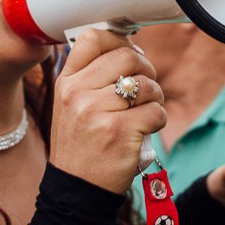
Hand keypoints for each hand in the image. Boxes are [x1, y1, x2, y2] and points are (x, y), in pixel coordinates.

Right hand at [49, 28, 165, 193]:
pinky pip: (156, 111)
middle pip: (127, 56)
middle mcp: (78, 93)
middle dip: (146, 69)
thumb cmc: (81, 143)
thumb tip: (128, 47)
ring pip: (147, 84)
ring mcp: (97, 112)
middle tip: (145, 86)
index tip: (128, 54)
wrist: (76, 187)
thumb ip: (91, 75)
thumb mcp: (71, 103)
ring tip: (145, 110)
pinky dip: (158, 119)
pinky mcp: (120, 132)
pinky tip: (145, 128)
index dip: (118, 40)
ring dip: (156, 96)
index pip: (92, 38)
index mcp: (67, 82)